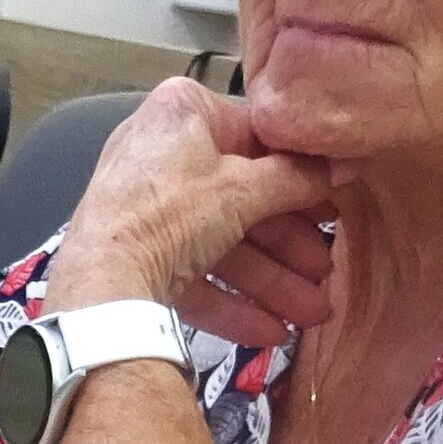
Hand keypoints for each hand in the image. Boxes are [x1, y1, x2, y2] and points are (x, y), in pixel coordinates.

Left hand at [40, 82, 339, 351]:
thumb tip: (339, 168)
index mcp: (181, 112)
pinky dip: (231, 303)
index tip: (331, 207)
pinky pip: (192, 276)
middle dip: (287, 247)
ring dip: (269, 282)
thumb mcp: (246, 189)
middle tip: (323, 271)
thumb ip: (298, 178)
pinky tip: (270, 330)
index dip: (299, 178)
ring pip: (219, 245)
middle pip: (239, 200)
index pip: (256, 140)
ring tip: (309, 312)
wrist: (103, 285)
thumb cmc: (169, 214)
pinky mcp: (134, 259)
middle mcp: (158, 153)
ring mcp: (143, 208)